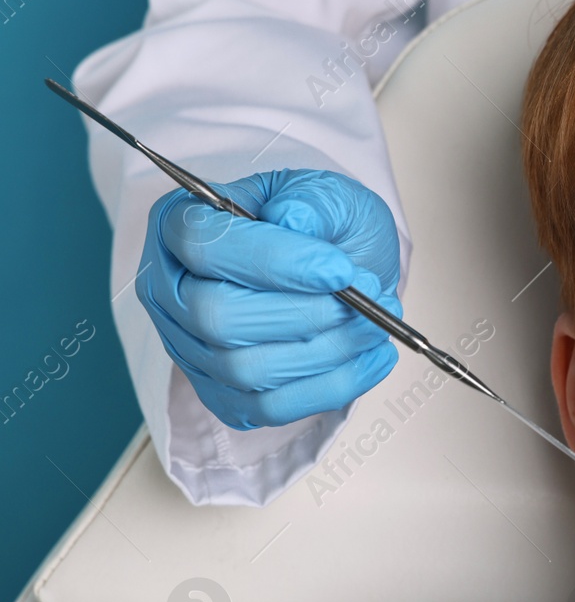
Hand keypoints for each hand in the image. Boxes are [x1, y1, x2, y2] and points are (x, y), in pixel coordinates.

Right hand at [136, 168, 402, 429]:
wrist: (338, 267)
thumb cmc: (321, 226)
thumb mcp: (326, 193)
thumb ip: (311, 201)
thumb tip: (293, 221)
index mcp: (179, 225)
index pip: (205, 245)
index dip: (274, 261)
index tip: (339, 268)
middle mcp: (171, 292)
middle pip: (218, 317)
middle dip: (305, 313)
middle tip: (366, 298)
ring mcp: (191, 350)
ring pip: (247, 369)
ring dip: (327, 350)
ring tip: (377, 322)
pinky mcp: (225, 394)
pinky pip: (271, 408)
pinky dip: (331, 386)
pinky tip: (372, 356)